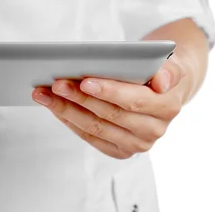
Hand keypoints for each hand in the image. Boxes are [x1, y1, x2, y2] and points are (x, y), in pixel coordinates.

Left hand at [31, 60, 185, 158]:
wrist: (161, 90)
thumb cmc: (157, 72)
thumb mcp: (169, 63)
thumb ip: (169, 70)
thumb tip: (161, 81)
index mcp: (167, 107)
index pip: (133, 100)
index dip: (108, 91)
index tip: (84, 81)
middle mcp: (153, 130)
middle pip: (109, 115)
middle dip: (79, 98)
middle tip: (56, 84)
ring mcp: (136, 144)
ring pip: (95, 128)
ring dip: (66, 110)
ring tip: (45, 94)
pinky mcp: (120, 150)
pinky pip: (90, 137)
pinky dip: (69, 120)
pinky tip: (54, 107)